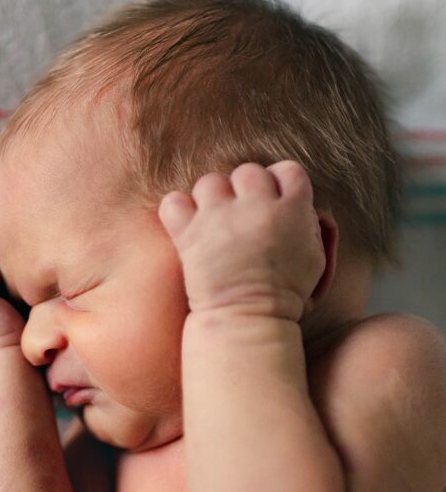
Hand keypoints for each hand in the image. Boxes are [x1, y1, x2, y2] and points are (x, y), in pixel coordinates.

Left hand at [157, 161, 325, 321]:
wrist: (248, 320)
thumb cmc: (285, 295)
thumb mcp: (316, 259)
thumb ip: (311, 225)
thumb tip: (304, 207)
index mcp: (292, 209)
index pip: (288, 171)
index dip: (279, 184)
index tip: (273, 202)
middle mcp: (256, 206)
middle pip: (248, 171)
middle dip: (246, 190)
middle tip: (243, 216)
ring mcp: (219, 217)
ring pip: (210, 182)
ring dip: (212, 199)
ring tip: (215, 222)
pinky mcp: (189, 233)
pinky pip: (174, 201)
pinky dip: (177, 210)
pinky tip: (187, 226)